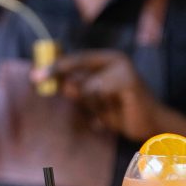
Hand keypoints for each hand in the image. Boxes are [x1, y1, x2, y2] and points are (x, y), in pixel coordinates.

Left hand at [36, 49, 160, 141]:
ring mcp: (124, 69)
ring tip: (104, 115)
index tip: (35, 75)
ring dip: (91, 107)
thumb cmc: (122, 113)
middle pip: (78, 68)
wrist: (151, 126)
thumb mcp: (95, 101)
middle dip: (63, 82)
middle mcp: (116, 59)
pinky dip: (100, 111)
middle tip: (43, 83)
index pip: (76, 59)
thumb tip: (58, 83)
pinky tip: (110, 120)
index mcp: (108, 60)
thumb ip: (79, 89)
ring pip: (87, 87)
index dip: (55, 66)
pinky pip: (100, 96)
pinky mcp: (129, 82)